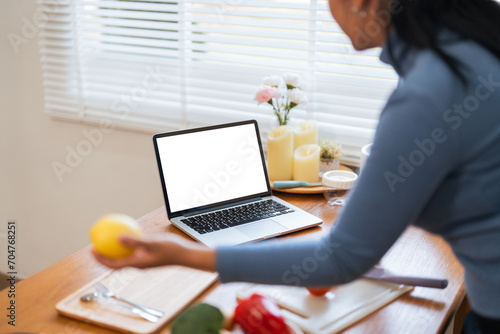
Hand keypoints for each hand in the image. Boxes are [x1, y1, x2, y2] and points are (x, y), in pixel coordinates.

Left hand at [91, 234, 215, 270]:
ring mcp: (143, 259)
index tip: (91, 250)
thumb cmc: (170, 249)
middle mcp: (138, 263)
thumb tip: (118, 238)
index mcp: (137, 263)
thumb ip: (135, 241)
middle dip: (104, 254)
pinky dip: (127, 243)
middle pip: (116, 261)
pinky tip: (127, 232)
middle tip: (95, 243)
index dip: (100, 259)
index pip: (113, 264)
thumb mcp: (152, 243)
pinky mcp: (148, 254)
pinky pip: (133, 249)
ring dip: (114, 249)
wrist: (185, 254)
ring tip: (107, 238)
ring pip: (124, 255)